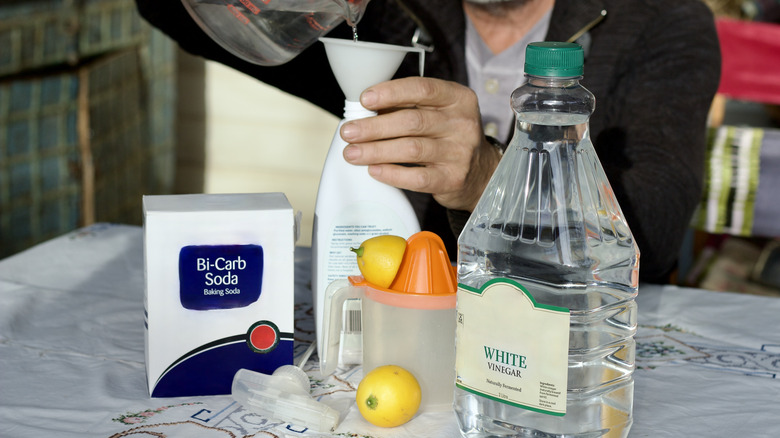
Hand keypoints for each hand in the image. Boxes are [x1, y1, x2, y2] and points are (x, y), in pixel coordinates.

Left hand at [340, 77, 501, 211]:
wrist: (480, 173)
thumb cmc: (449, 138)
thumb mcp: (438, 113)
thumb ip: (408, 107)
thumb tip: (365, 110)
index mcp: (458, 98)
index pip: (422, 89)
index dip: (390, 93)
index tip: (365, 100)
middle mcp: (462, 123)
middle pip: (412, 121)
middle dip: (374, 126)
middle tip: (349, 131)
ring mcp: (459, 152)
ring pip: (411, 149)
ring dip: (376, 151)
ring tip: (352, 153)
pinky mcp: (452, 179)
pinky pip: (417, 177)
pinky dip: (392, 173)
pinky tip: (374, 170)